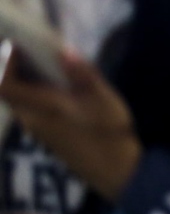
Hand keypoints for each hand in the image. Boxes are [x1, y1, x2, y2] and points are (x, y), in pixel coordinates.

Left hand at [0, 44, 141, 201]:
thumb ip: (83, 74)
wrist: (114, 169)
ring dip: (28, 77)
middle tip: (36, 46)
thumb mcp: (101, 100)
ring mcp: (38, 127)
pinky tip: (60, 83)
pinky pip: (32, 105)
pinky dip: (36, 88)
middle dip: (16, 66)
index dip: (6, 63)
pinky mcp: (48, 132)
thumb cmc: (107, 132)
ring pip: (21, 97)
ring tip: (49, 59)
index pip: (5, 85)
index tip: (23, 44)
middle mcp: (31, 119)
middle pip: (9, 90)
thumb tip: (65, 50)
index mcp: (39, 109)